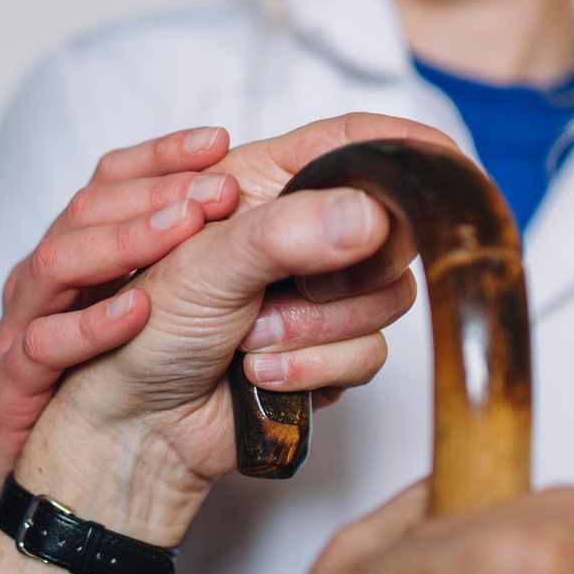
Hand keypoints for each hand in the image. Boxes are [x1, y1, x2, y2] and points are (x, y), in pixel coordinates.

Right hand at [0, 126, 242, 499]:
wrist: (106, 474)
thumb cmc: (158, 381)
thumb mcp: (218, 306)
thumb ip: (264, 247)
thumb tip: (338, 204)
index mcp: (98, 245)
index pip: (118, 176)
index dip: (166, 154)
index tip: (222, 143)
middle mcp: (60, 273)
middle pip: (87, 206)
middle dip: (155, 193)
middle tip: (220, 193)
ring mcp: (32, 323)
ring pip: (57, 261)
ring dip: (125, 242)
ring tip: (187, 232)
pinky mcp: (15, 381)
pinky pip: (41, 344)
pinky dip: (91, 327)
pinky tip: (138, 312)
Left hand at [20, 164, 417, 540]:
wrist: (129, 429)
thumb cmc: (138, 335)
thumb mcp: (202, 266)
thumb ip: (285, 233)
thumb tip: (369, 215)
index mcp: (258, 187)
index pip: (348, 144)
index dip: (400, 147)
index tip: (444, 161)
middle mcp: (291, 236)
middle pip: (383, 231)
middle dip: (340, 274)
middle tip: (287, 290)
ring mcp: (312, 297)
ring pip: (382, 298)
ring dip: (313, 331)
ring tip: (246, 341)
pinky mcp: (323, 352)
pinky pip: (367, 354)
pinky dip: (312, 370)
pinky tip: (259, 375)